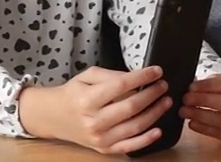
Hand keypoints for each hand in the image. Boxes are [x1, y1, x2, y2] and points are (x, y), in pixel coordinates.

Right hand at [19, 65, 170, 154]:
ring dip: (155, 113)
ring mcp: (99, 138)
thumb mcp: (87, 76)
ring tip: (166, 101)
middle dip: (152, 94)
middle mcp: (93, 120)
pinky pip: (129, 146)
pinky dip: (146, 139)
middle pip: (131, 107)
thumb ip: (111, 75)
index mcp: (87, 99)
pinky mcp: (104, 149)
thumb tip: (136, 77)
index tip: (156, 71)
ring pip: (135, 126)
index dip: (142, 77)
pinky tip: (159, 130)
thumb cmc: (73, 94)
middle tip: (163, 85)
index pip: (121, 85)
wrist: (54, 117)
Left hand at [179, 73, 220, 142]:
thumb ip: (212, 82)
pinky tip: (192, 123)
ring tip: (184, 111)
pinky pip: (217, 133)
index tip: (192, 86)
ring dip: (200, 115)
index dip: (208, 85)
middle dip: (203, 100)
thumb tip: (191, 88)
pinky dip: (202, 128)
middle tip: (186, 98)